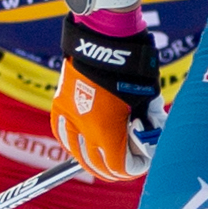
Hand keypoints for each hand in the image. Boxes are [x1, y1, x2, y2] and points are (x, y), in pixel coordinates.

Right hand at [51, 13, 160, 182]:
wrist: (105, 38)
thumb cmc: (131, 69)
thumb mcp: (147, 102)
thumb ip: (146, 127)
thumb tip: (148, 143)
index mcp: (105, 130)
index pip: (117, 166)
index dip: (133, 169)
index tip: (142, 163)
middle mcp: (83, 128)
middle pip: (96, 165)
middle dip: (114, 170)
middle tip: (127, 166)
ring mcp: (68, 116)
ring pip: (76, 153)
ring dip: (92, 161)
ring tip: (105, 160)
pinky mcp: (59, 104)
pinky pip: (63, 134)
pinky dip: (74, 143)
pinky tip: (83, 145)